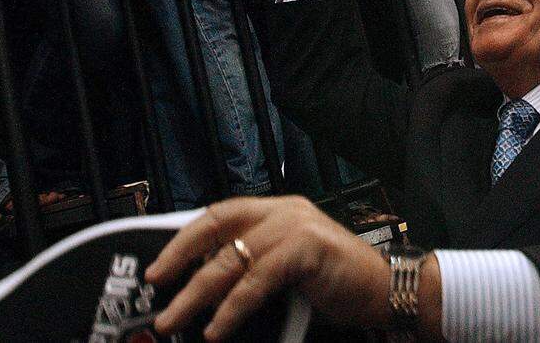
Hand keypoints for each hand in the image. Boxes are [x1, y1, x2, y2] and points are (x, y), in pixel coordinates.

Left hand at [146, 196, 392, 339]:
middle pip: (217, 225)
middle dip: (179, 256)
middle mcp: (285, 210)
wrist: (385, 291)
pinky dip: (231, 308)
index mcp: (278, 211)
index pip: (219, 213)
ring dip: (196, 294)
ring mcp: (297, 225)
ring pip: (231, 257)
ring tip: (174, 320)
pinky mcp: (308, 247)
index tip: (157, 267)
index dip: (183, 239)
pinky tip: (217, 329)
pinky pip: (256, 280)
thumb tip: (201, 292)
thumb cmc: (336, 285)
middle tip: (154, 287)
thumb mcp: (288, 270)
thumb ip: (253, 269)